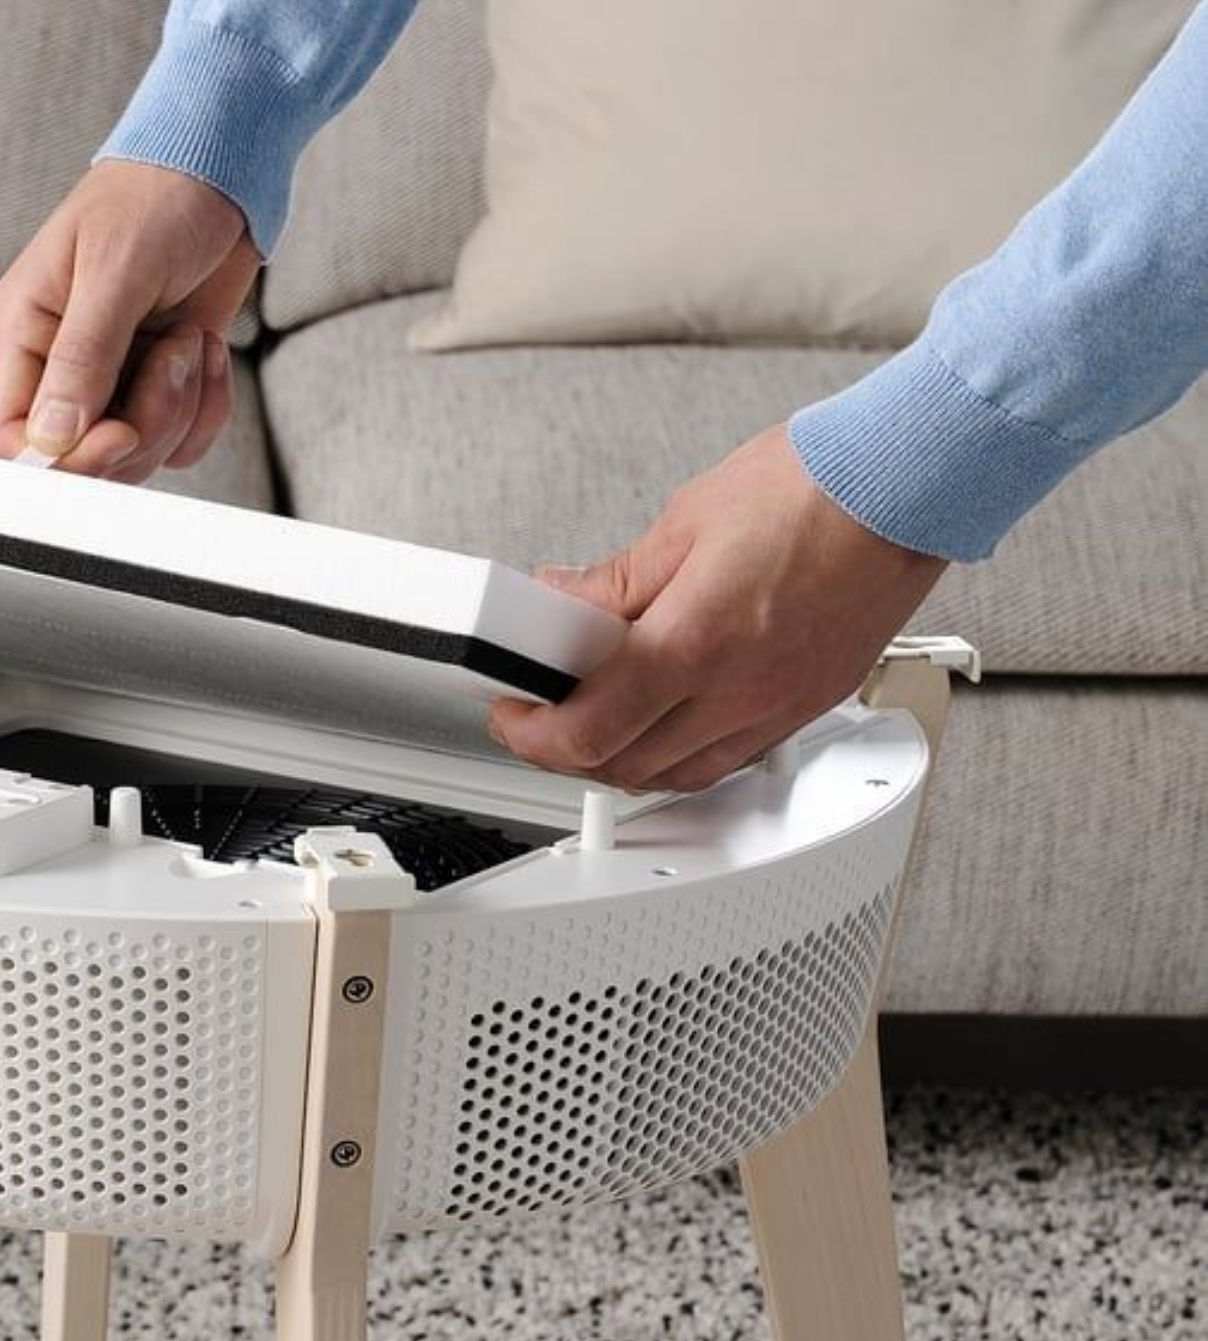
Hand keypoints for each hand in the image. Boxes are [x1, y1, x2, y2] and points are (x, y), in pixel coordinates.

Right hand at [0, 160, 259, 481]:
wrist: (219, 171)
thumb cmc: (155, 197)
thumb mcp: (115, 269)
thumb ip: (83, 357)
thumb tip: (52, 439)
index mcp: (26, 331)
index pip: (12, 435)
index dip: (64, 457)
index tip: (121, 432)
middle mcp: (61, 366)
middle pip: (82, 460)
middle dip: (142, 426)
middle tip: (172, 357)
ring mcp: (113, 381)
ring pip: (137, 457)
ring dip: (180, 409)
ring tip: (188, 339)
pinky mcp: (158, 387)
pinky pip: (179, 443)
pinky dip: (207, 407)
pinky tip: (207, 348)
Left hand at [490, 426, 946, 791]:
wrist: (910, 481)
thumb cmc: (816, 487)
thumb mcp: (686, 521)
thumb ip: (614, 582)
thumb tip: (560, 604)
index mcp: (697, 641)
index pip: (590, 727)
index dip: (532, 734)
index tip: (512, 714)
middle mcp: (740, 689)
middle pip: (625, 765)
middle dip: (567, 753)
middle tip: (540, 719)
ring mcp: (779, 706)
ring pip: (678, 777)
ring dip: (623, 764)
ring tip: (593, 724)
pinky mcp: (809, 705)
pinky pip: (728, 762)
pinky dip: (681, 759)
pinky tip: (663, 730)